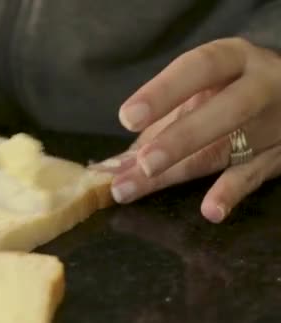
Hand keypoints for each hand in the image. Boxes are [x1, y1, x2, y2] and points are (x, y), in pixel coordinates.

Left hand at [94, 38, 280, 222]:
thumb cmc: (228, 90)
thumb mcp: (200, 91)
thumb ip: (159, 122)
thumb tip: (112, 164)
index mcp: (233, 59)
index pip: (198, 68)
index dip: (163, 92)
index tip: (127, 117)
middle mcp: (259, 86)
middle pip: (223, 111)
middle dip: (179, 138)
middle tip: (142, 163)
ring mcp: (274, 122)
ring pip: (229, 147)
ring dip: (181, 169)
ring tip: (140, 186)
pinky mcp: (280, 155)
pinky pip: (255, 175)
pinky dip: (230, 193)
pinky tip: (210, 210)